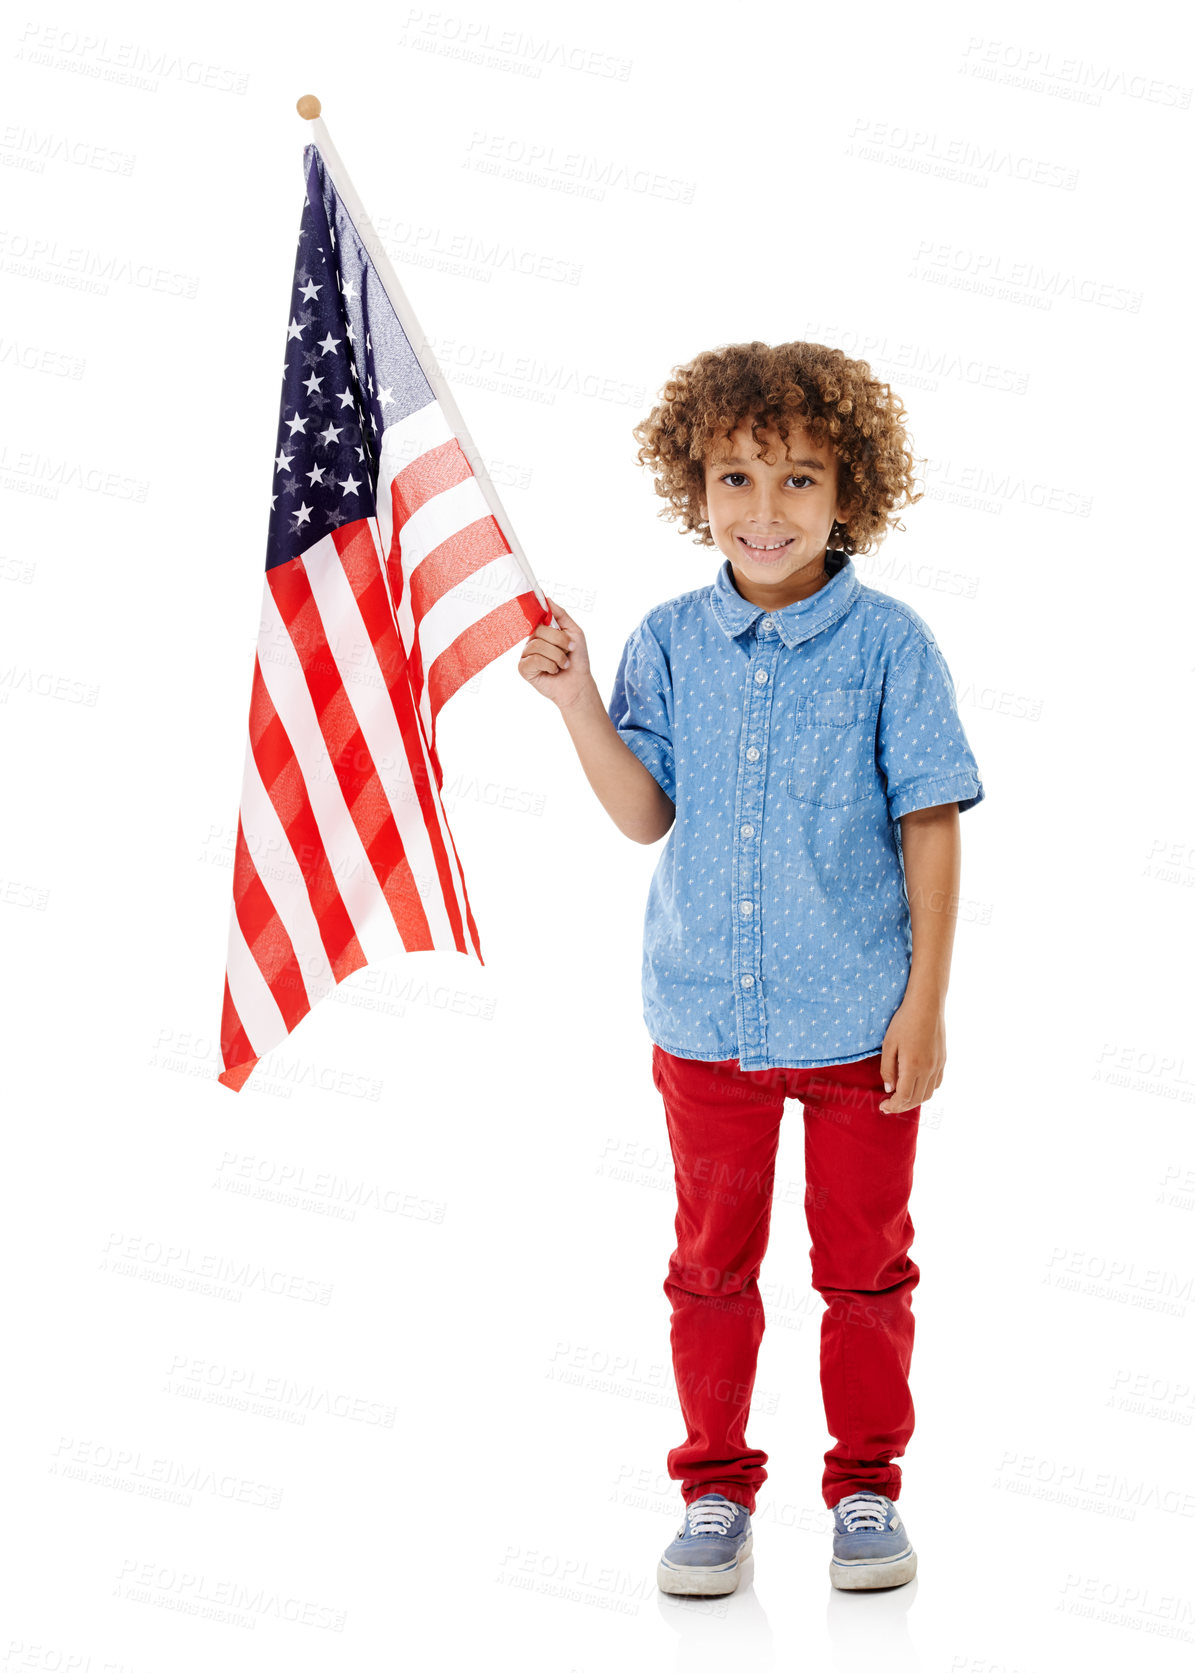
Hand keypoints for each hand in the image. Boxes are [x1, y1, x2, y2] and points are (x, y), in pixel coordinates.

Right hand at [518, 595, 592, 709]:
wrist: (578, 683)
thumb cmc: (577, 659)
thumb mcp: (574, 633)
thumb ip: (561, 615)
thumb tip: (547, 598)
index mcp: (542, 632)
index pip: (537, 616)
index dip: (536, 608)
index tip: (536, 592)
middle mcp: (532, 641)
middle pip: (540, 630)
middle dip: (560, 641)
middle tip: (568, 651)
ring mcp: (526, 655)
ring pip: (538, 645)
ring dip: (557, 656)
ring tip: (563, 664)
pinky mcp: (524, 668)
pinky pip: (534, 659)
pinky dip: (549, 665)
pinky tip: (553, 671)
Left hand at [878, 993, 945, 1113]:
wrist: (927, 1005)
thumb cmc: (904, 1022)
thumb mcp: (888, 1044)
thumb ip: (887, 1069)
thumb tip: (889, 1089)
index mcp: (913, 1066)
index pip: (904, 1097)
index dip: (893, 1106)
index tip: (883, 1107)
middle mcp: (928, 1069)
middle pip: (916, 1099)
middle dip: (901, 1106)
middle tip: (889, 1106)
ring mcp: (938, 1065)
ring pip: (928, 1094)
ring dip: (914, 1100)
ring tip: (901, 1098)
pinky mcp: (943, 1060)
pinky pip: (936, 1083)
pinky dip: (925, 1090)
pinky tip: (915, 1086)